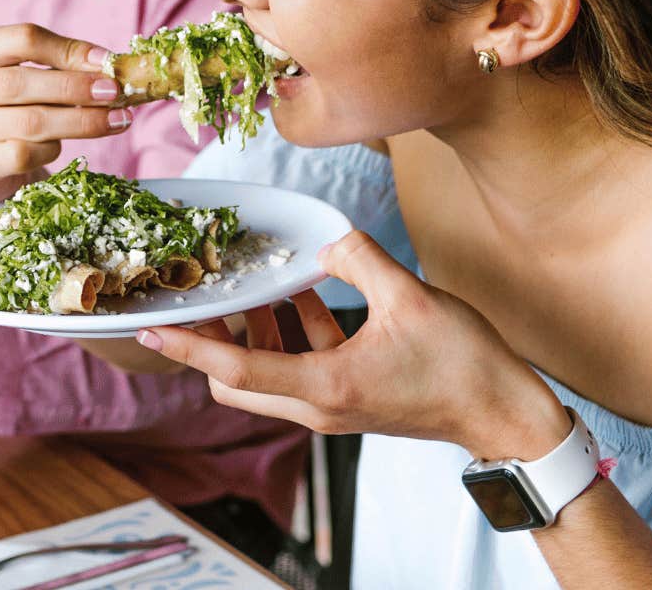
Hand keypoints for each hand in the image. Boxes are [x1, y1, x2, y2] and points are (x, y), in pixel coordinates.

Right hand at [0, 23, 132, 203]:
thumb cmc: (8, 111)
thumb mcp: (24, 76)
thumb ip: (57, 64)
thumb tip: (106, 63)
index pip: (21, 39)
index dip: (68, 50)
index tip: (106, 62)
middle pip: (22, 81)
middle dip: (77, 87)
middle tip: (115, 93)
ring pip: (29, 120)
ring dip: (81, 121)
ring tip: (115, 120)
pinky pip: (24, 153)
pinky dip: (52, 149)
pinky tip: (62, 147)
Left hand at [136, 231, 571, 459]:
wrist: (502, 413)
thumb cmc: (462, 364)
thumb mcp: (408, 298)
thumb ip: (360, 258)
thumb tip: (328, 239)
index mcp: (324, 386)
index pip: (234, 369)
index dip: (188, 344)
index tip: (150, 326)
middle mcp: (318, 405)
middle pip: (236, 380)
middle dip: (215, 336)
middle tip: (209, 291)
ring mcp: (332, 405)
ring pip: (266, 373)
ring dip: (256, 331)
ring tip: (259, 281)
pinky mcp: (349, 395)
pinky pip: (300, 364)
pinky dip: (292, 331)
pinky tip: (304, 290)